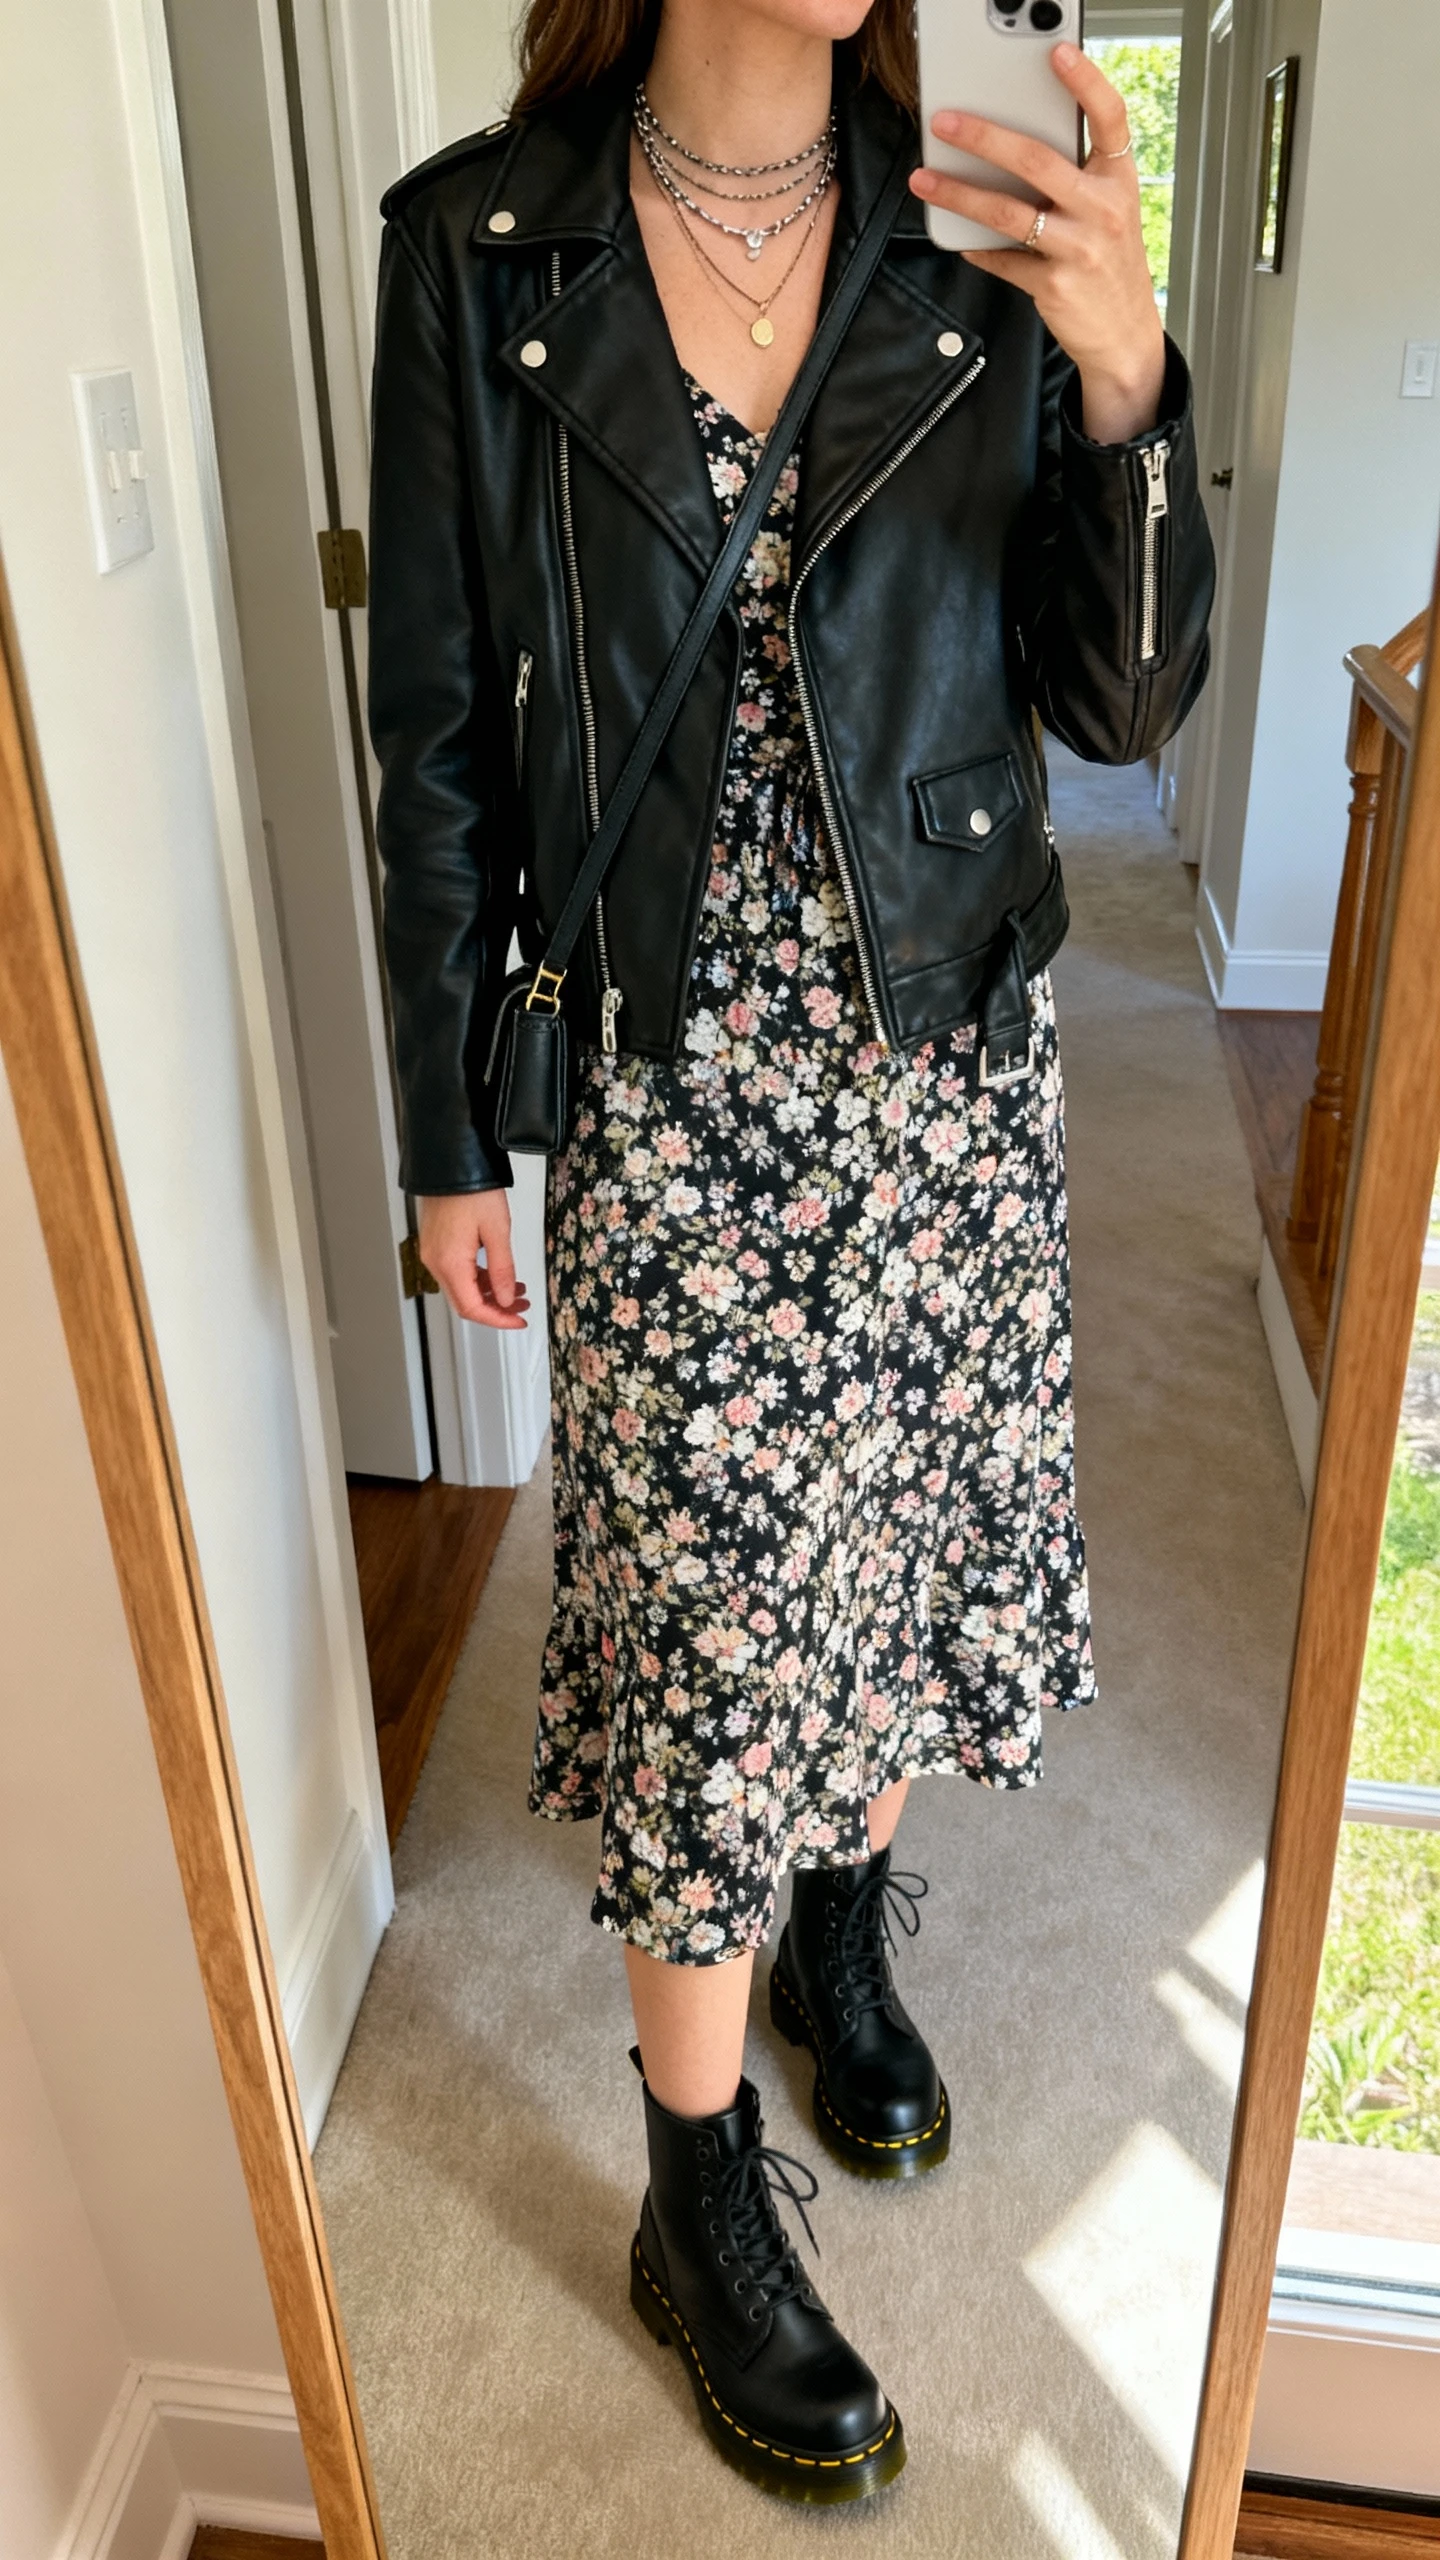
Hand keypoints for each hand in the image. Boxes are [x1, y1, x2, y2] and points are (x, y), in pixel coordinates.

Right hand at [417, 1191, 530, 1329]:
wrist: (452, 1162)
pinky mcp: (435, 1244)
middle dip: (495, 1309)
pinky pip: (456, 1272)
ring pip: (461, 1288)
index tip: (519, 1320)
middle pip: (464, 1302)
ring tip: (516, 1288)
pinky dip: (477, 1279)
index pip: (472, 1308)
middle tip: (522, 1306)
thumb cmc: (474, 1191)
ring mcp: (433, 1254)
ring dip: (488, 1293)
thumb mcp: (497, 1231)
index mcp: (450, 1263)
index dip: (497, 1320)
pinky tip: (497, 1273)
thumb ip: (502, 1270)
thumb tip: (506, 1300)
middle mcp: (436, 1263)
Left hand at [909, 43, 1165, 446]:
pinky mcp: (1055, 284)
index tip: (1057, 53)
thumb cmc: (1109, 266)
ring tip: (927, 180)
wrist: (1125, 336)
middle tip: (947, 123)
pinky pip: (1003, 259)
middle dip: (984, 137)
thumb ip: (1075, 179)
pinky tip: (959, 238)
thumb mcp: (1108, 213)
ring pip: (1008, 211)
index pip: (1109, 118)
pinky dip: (977, 248)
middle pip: (1037, 160)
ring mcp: (1080, 248)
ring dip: (959, 193)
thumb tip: (1010, 148)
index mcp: (1118, 181)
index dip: (1086, 82)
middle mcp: (1104, 209)